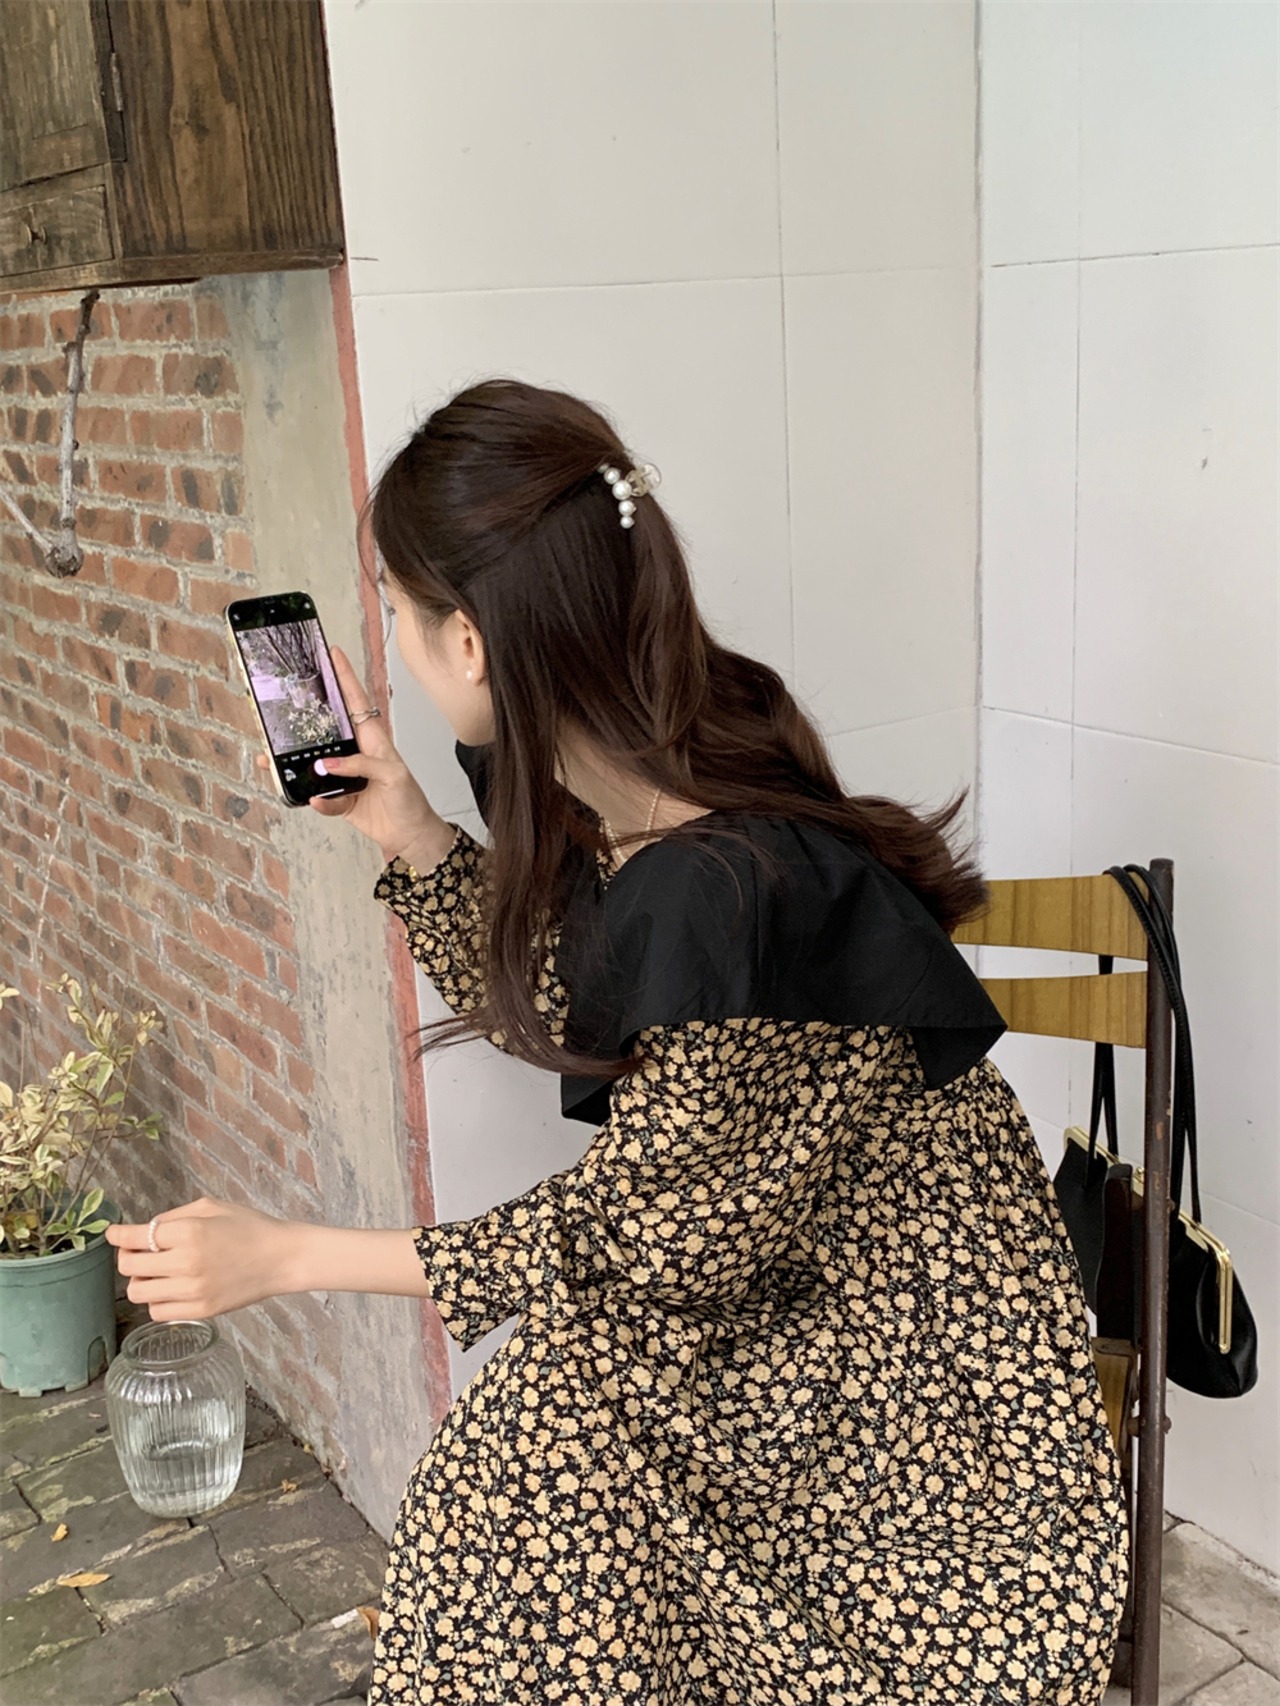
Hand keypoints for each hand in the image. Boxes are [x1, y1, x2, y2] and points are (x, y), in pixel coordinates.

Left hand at [105, 1197, 293, 1320]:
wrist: (281, 1257)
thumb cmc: (249, 1227)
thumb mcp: (211, 1208)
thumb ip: (174, 1217)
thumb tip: (145, 1229)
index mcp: (188, 1232)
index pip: (134, 1237)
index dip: (116, 1235)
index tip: (112, 1234)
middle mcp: (186, 1263)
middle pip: (130, 1268)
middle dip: (128, 1257)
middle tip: (139, 1252)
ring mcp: (192, 1290)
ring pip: (138, 1293)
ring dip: (141, 1281)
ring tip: (156, 1272)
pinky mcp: (201, 1310)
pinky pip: (158, 1311)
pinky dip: (157, 1300)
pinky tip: (171, 1288)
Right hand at [255, 644, 452, 867]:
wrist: (409, 834)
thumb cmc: (409, 800)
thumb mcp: (393, 775)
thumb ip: (363, 764)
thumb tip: (330, 764)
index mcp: (373, 739)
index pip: (356, 702)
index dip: (345, 678)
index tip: (333, 654)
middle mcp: (355, 753)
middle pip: (325, 730)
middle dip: (306, 718)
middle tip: (285, 702)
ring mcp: (345, 776)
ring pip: (313, 766)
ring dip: (296, 766)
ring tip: (275, 760)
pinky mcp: (339, 799)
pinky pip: (320, 798)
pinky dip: (319, 801)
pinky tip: (317, 801)